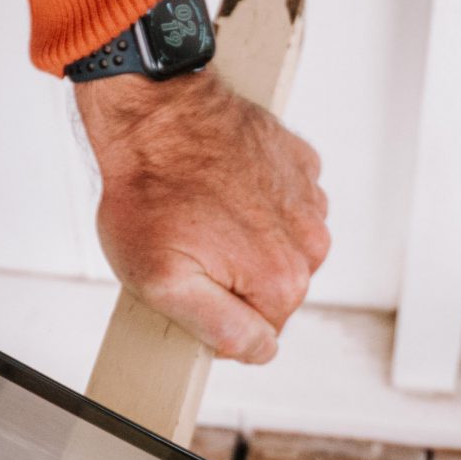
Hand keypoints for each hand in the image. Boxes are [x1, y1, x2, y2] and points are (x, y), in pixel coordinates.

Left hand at [77, 69, 328, 364]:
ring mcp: (308, 199)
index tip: (191, 282)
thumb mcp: (161, 283)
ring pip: (279, 249)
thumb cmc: (149, 190)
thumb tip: (258, 348)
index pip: (260, 335)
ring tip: (202, 211)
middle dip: (232, 278)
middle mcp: (310, 241)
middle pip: (273, 292)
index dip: (217, 317)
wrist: (154, 110)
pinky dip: (254, 201)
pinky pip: (281, 205)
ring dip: (244, 239)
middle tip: (189, 244)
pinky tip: (220, 187)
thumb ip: (219, 330)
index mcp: (283, 278)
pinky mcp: (299, 165)